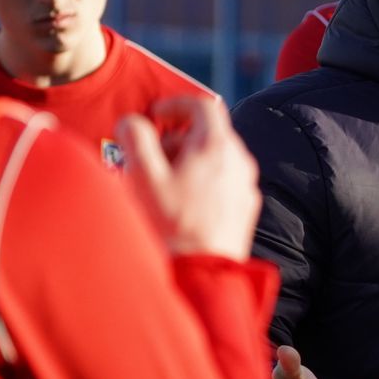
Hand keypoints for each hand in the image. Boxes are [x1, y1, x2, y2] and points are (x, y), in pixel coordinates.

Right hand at [116, 95, 259, 257]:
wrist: (201, 274)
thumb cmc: (171, 225)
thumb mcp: (143, 176)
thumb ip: (135, 139)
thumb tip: (132, 121)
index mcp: (216, 146)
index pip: (202, 105)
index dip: (176, 104)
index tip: (155, 114)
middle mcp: (239, 161)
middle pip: (209, 133)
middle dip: (177, 138)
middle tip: (152, 158)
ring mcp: (246, 186)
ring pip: (217, 158)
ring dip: (189, 161)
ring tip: (164, 185)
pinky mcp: (246, 208)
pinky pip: (224, 181)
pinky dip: (202, 180)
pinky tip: (182, 204)